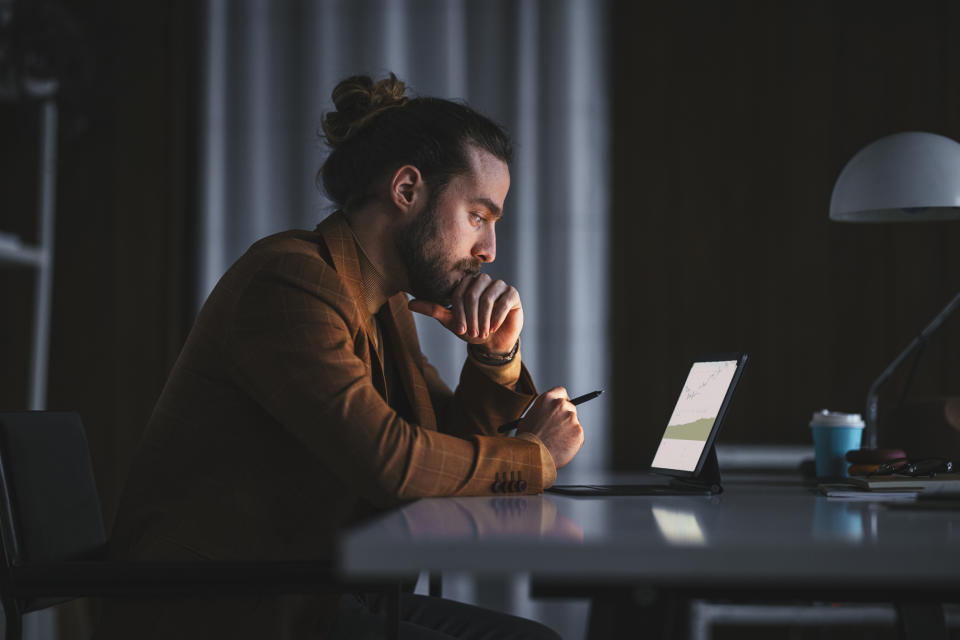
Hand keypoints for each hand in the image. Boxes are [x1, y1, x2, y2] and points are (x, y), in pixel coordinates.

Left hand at [408, 273, 522, 353]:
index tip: (459, 330)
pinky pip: (504, 301)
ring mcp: (499, 286)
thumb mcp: (451, 321)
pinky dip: (497, 316)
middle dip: (471, 316)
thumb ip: (433, 310)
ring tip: (483, 332)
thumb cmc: (471, 328)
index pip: (459, 292)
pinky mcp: (512, 294)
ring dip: (483, 318)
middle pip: (473, 293)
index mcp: (467, 283)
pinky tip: (493, 327)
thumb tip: (410, 304)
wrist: (493, 341)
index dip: (458, 311)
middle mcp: (483, 280)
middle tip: (472, 332)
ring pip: (488, 297)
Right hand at [516, 387, 583, 468]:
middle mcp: (561, 405)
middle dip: (565, 417)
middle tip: (558, 428)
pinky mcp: (578, 431)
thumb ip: (542, 412)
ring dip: (568, 430)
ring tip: (555, 442)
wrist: (532, 456)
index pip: (561, 391)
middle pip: (570, 407)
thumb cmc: (527, 439)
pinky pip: (577, 435)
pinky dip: (572, 441)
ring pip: (574, 423)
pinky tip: (560, 447)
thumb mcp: (529, 418)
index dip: (562, 399)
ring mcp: (571, 418)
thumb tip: (549, 414)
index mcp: (547, 399)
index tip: (562, 406)